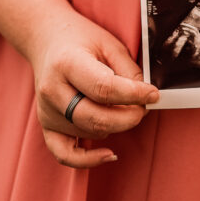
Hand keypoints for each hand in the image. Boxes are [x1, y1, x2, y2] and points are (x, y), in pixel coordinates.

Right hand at [29, 9, 159, 168]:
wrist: (47, 40)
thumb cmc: (81, 40)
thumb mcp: (109, 44)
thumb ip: (128, 70)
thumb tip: (147, 97)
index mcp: (67, 63)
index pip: (103, 88)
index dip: (133, 95)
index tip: (153, 94)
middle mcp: (52, 89)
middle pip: (95, 117)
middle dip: (128, 117)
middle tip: (144, 108)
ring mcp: (47, 110)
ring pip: (88, 132)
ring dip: (115, 127)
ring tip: (126, 111)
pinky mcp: (46, 125)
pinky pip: (64, 154)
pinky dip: (87, 160)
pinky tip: (109, 154)